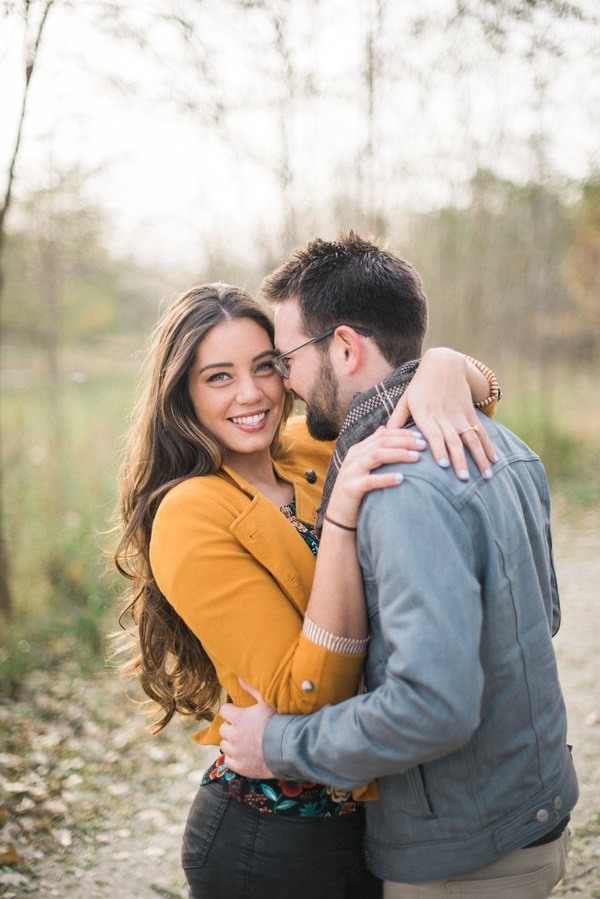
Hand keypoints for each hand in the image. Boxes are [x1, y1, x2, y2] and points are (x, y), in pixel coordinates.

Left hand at [219, 681, 275, 777]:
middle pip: (223, 729)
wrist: (288, 747)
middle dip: (231, 728)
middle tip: (243, 730)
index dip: (231, 712)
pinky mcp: (240, 766)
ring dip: (232, 743)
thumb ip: (251, 689)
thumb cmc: (278, 722)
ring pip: (224, 746)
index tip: (239, 715)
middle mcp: (233, 734)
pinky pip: (228, 761)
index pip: (224, 711)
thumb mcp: (266, 702)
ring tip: (244, 743)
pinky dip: (234, 758)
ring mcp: (236, 752)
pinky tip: (244, 755)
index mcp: (238, 718)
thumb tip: (239, 677)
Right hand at [327, 426, 425, 526]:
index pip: (382, 435)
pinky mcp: (351, 489)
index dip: (402, 433)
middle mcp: (353, 458)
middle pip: (381, 442)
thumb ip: (373, 448)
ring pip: (376, 455)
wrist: (338, 517)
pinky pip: (370, 481)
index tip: (421, 437)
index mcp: (357, 450)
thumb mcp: (363, 466)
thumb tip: (385, 428)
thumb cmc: (357, 491)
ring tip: (416, 457)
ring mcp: (351, 472)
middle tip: (423, 445)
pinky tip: (402, 478)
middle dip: (405, 441)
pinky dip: (387, 478)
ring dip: (399, 454)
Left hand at [388, 348, 497, 480]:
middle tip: (463, 479)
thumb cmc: (420, 386)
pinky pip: (481, 432)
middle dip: (460, 460)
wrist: (444, 364)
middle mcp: (445, 416)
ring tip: (486, 475)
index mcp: (427, 415)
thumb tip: (383, 438)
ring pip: (472, 438)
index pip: (434, 434)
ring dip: (480, 457)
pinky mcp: (470, 413)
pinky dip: (488, 446)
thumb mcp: (405, 400)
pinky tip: (494, 460)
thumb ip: (396, 420)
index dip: (439, 449)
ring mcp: (460, 415)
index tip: (443, 465)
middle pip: (454, 440)